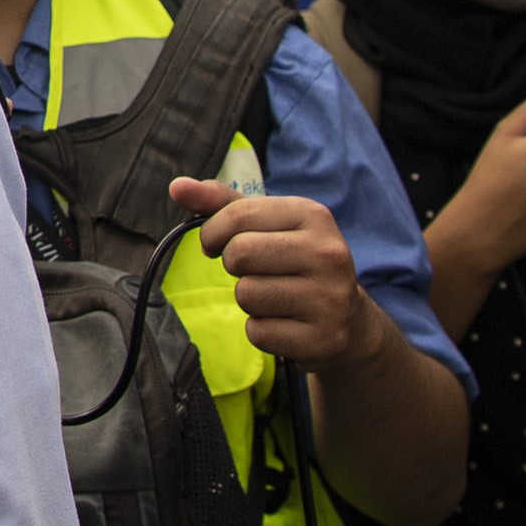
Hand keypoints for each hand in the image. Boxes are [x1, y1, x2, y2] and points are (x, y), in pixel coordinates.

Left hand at [167, 176, 383, 370]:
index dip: (214, 232)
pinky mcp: (323, 338)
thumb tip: (177, 187)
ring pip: (246, 295)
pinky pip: (258, 333)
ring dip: (248, 299)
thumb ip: (219, 202)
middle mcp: (328, 254)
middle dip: (234, 266)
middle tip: (256, 271)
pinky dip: (260, 330)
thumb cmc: (292, 259)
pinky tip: (285, 322)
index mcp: (313, 215)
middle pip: (239, 255)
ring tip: (275, 296)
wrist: (348, 316)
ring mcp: (330, 298)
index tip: (219, 243)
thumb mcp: (265, 223)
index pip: (236, 216)